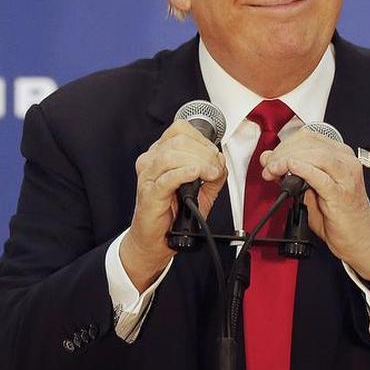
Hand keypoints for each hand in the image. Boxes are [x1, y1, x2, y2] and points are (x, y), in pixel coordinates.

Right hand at [120, 119, 226, 290]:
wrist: (158, 240)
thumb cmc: (175, 213)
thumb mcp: (202, 190)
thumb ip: (213, 173)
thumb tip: (220, 161)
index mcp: (161, 154)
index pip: (181, 130)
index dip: (202, 140)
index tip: (215, 156)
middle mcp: (152, 161)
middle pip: (179, 141)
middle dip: (204, 152)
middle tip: (215, 169)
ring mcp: (148, 176)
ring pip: (172, 155)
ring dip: (198, 162)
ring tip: (210, 175)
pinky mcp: (149, 193)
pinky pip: (166, 178)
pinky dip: (183, 173)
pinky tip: (195, 174)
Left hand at [260, 129, 369, 279]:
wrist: (360, 239)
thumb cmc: (339, 215)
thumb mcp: (312, 189)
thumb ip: (293, 174)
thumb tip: (269, 160)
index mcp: (341, 155)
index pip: (309, 136)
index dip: (285, 143)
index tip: (271, 157)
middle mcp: (346, 162)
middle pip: (310, 144)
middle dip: (283, 152)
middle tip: (268, 166)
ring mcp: (346, 176)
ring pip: (314, 155)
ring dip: (287, 160)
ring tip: (273, 171)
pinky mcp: (342, 193)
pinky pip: (319, 176)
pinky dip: (301, 169)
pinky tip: (290, 169)